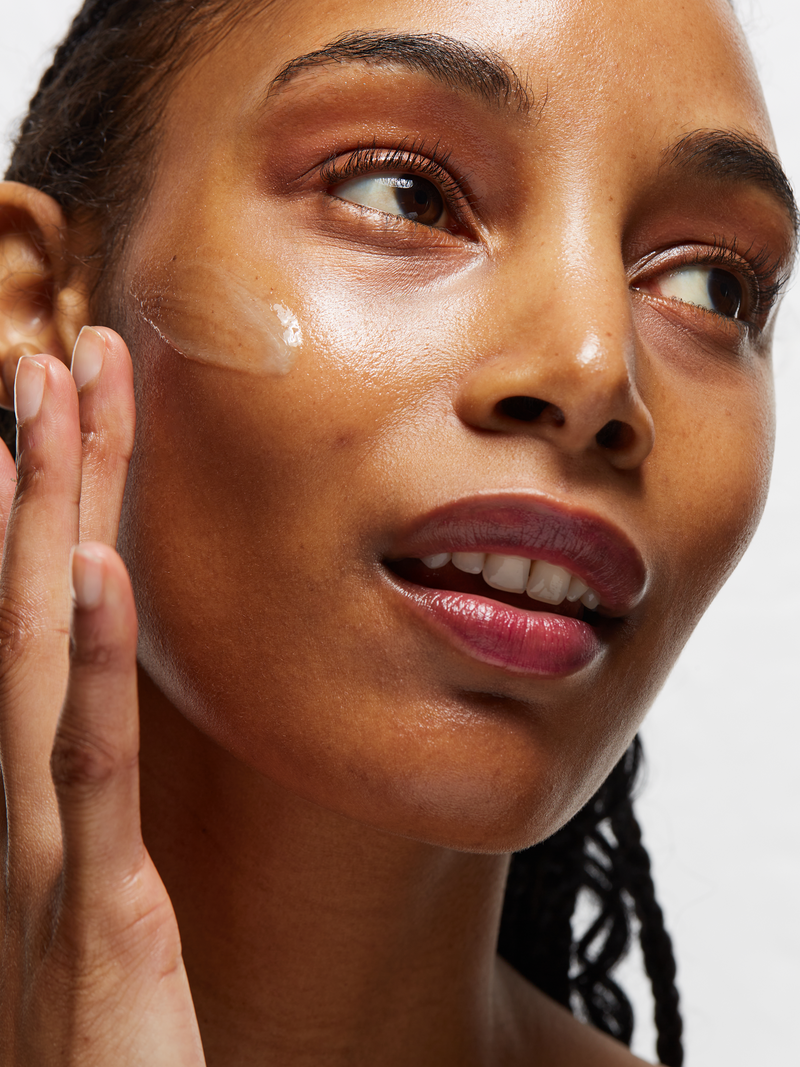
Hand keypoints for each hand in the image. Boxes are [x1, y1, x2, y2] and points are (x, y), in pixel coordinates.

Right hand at [0, 329, 204, 1064]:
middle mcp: (28, 795)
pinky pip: (87, 762)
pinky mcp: (97, 907)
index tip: (72, 410)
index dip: (60, 507)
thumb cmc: (102, 1043)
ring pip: (42, 646)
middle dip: (49, 470)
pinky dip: (89, 662)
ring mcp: (50, 845)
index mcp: (43, 788)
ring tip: (47, 401)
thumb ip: (94, 808)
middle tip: (60, 352)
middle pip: (38, 596)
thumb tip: (95, 731)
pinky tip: (98, 570)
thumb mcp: (99, 900)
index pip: (54, 614)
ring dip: (46, 518)